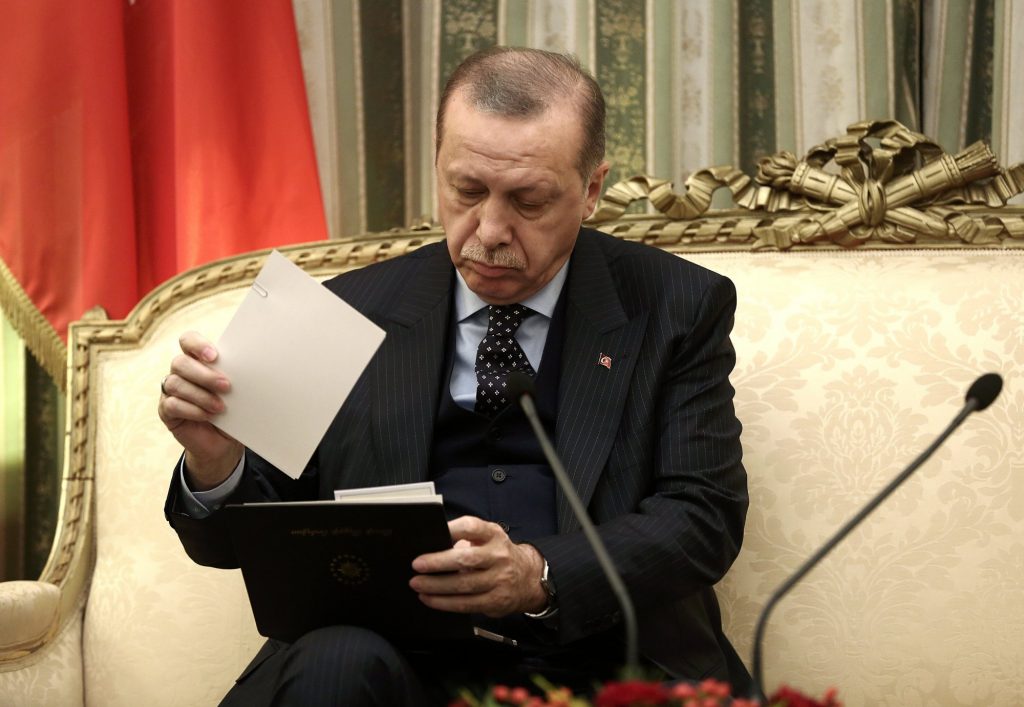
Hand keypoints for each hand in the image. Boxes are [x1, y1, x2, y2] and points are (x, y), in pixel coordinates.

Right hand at [157, 331, 242, 489]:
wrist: (225, 442)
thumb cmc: (233, 411)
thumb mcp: (237, 392)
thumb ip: (235, 376)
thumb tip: (248, 367)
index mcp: (197, 359)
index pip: (188, 340)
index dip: (197, 344)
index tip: (214, 356)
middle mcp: (180, 372)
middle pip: (180, 363)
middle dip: (204, 375)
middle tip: (227, 386)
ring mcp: (170, 391)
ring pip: (175, 383)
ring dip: (201, 395)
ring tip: (221, 407)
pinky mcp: (166, 411)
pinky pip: (172, 404)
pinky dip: (192, 410)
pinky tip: (207, 416)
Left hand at [409, 516, 547, 617]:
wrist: (528, 578)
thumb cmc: (498, 555)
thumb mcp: (488, 538)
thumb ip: (465, 538)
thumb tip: (431, 546)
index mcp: (493, 535)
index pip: (472, 527)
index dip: (452, 529)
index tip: (434, 533)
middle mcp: (499, 556)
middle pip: (466, 558)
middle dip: (438, 562)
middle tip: (417, 565)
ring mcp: (499, 579)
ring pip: (463, 584)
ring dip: (436, 586)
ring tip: (417, 584)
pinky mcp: (496, 600)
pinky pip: (466, 604)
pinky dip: (444, 603)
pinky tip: (430, 599)